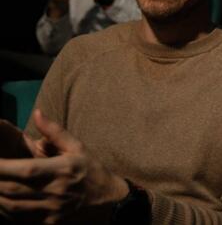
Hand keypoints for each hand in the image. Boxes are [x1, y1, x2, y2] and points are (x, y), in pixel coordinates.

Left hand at [0, 110, 127, 223]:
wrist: (106, 197)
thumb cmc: (90, 168)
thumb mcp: (77, 146)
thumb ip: (54, 131)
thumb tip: (37, 113)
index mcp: (61, 170)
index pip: (25, 170)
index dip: (3, 167)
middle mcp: (54, 191)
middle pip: (12, 189)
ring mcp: (50, 210)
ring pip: (11, 207)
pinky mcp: (47, 222)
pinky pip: (18, 219)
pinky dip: (5, 209)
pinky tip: (2, 199)